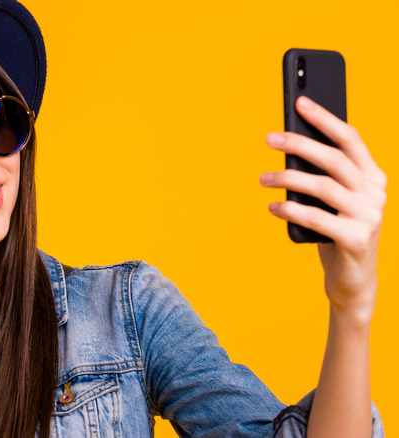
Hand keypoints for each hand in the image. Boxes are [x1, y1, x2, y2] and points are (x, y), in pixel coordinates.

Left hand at [260, 96, 385, 323]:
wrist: (353, 281)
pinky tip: (272, 207)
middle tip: (269, 138)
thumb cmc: (337, 232)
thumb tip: (289, 145)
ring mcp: (369, 216)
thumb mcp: (334, 201)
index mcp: (374, 177)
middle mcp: (376, 193)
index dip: (325, 118)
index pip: (351, 139)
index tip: (299, 102)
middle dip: (298, 144)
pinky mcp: (356, 239)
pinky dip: (290, 209)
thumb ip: (323, 176)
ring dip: (286, 179)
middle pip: (333, 159)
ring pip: (322, 186)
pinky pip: (316, 217)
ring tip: (262, 179)